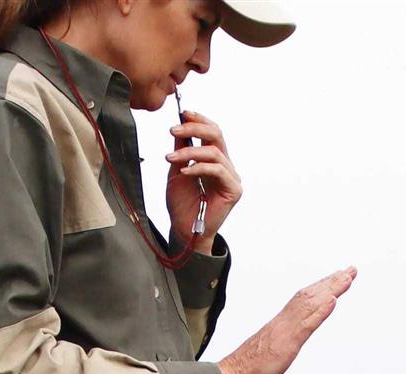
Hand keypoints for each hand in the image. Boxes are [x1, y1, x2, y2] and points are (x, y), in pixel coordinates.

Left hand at [165, 111, 241, 247]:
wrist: (184, 229)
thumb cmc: (181, 204)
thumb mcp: (177, 169)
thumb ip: (182, 149)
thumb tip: (181, 126)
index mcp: (213, 160)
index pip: (212, 132)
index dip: (199, 120)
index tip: (182, 113)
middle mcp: (225, 167)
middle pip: (217, 135)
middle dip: (194, 128)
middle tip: (173, 129)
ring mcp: (231, 178)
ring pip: (214, 152)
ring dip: (190, 152)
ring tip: (172, 158)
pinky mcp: (233, 190)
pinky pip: (217, 170)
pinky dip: (199, 167)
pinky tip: (185, 171)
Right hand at [218, 267, 358, 373]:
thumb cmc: (245, 370)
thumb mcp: (267, 354)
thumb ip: (276, 346)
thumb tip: (284, 342)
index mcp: (280, 325)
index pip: (303, 300)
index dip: (321, 288)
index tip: (337, 279)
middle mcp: (283, 322)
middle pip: (310, 295)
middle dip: (332, 282)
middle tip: (351, 270)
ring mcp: (284, 331)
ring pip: (310, 303)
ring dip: (331, 289)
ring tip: (348, 277)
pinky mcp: (286, 344)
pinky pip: (306, 324)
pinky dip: (321, 311)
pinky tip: (334, 300)